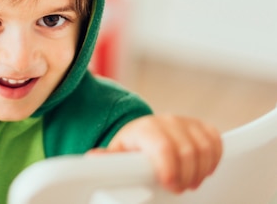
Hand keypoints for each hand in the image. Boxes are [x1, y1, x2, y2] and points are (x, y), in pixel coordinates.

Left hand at [93, 115, 222, 192]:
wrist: (143, 133)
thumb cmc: (132, 147)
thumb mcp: (118, 154)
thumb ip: (109, 159)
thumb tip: (93, 157)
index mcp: (144, 129)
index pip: (163, 147)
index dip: (170, 169)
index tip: (170, 184)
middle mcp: (166, 121)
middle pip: (187, 151)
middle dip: (186, 175)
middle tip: (178, 187)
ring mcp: (184, 122)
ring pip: (204, 148)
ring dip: (201, 170)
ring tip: (188, 181)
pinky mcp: (200, 126)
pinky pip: (215, 141)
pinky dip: (213, 159)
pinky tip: (202, 168)